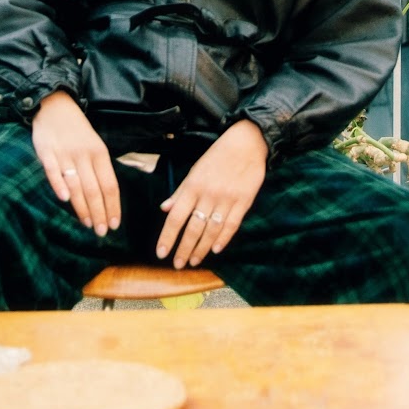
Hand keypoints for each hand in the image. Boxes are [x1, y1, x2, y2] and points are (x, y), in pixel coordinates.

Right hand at [31, 91, 119, 235]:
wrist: (55, 105)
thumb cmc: (78, 132)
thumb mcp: (95, 146)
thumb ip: (99, 170)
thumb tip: (107, 198)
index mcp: (100, 153)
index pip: (110, 184)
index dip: (113, 206)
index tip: (115, 224)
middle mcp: (84, 155)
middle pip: (95, 189)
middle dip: (99, 213)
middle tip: (101, 232)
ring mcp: (65, 153)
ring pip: (76, 184)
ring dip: (82, 207)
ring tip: (88, 224)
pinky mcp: (46, 151)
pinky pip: (53, 171)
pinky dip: (59, 184)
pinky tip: (64, 199)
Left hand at [156, 120, 267, 268]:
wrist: (247, 143)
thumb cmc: (218, 156)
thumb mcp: (195, 170)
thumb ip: (180, 191)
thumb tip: (164, 208)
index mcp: (193, 186)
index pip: (176, 217)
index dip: (167, 237)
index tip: (161, 253)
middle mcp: (208, 195)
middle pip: (193, 228)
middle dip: (183, 249)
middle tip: (178, 265)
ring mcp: (227, 199)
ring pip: (211, 230)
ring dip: (201, 249)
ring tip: (194, 261)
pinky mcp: (243, 201)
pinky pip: (232, 225)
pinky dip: (224, 239)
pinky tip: (216, 250)